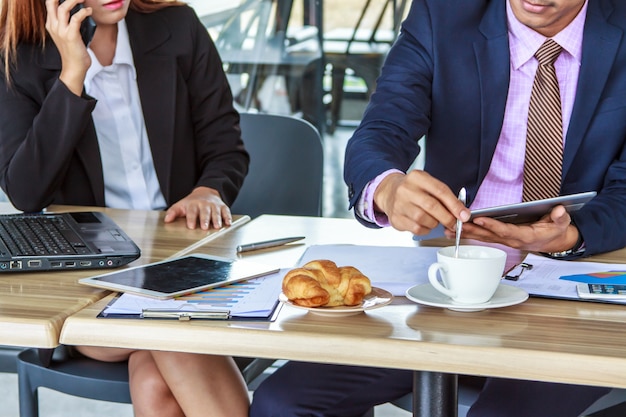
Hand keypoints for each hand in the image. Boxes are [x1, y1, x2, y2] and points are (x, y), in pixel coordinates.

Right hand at [44, 0, 91, 94]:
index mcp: (51, 25)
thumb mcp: (68, 35)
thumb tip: (80, 12)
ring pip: (63, 8)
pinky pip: (76, 19)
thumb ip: (70, 24)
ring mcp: (61, 31)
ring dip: (74, 0)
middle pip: (52, 3)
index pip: (49, 4)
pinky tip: (89, 11)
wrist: (74, 68)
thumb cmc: (74, 52)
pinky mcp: (71, 36)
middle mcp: (53, 26)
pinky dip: (83, 12)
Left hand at [164, 187, 232, 229]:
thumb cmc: (193, 202)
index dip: (191, 218)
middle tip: (204, 227)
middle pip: (205, 212)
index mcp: (194, 204)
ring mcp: (214, 205)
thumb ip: (173, 212)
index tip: (191, 226)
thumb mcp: (181, 205)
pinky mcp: (223, 207)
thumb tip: (167, 220)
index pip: (192, 211)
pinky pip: (226, 212)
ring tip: (217, 226)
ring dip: (217, 219)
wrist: (206, 192)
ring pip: (216, 212)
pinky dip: (228, 217)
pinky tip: (228, 223)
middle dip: (205, 220)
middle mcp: (205, 204)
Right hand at [373, 170, 469, 234]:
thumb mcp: (427, 184)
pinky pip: (416, 229)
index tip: (464, 215)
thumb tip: (461, 212)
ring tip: (434, 220)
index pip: (440, 191)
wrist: (389, 192)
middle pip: (432, 206)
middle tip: (454, 223)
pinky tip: (424, 224)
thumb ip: (444, 196)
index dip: (455, 205)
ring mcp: (399, 204)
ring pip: (424, 219)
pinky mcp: (395, 218)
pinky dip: (425, 229)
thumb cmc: (413, 189)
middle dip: (447, 218)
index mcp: (417, 177)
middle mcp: (406, 189)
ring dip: (434, 223)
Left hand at [452, 205, 578, 252]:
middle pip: (488, 235)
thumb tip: (559, 211)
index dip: (492, 225)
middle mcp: (511, 240)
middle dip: (470, 229)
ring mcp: (504, 240)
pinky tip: (454, 231)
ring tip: (448, 228)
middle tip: (454, 224)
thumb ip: (560, 218)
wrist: (552, 241)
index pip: (505, 230)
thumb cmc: (554, 231)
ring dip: (465, 233)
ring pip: (482, 237)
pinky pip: (482, 236)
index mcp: (525, 236)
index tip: (478, 219)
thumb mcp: (562, 224)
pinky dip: (468, 233)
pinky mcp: (499, 238)